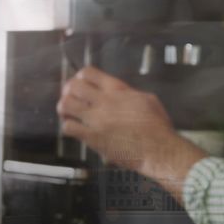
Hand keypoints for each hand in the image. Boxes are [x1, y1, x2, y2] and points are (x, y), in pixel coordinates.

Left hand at [57, 67, 206, 195]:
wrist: (159, 150)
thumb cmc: (157, 128)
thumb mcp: (148, 99)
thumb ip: (129, 92)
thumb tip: (121, 91)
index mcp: (118, 90)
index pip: (89, 73)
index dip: (80, 77)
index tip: (81, 84)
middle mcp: (105, 102)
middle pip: (73, 86)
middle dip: (69, 91)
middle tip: (71, 98)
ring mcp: (97, 120)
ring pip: (66, 104)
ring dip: (65, 107)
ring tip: (68, 113)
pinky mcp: (93, 138)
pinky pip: (69, 127)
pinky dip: (68, 127)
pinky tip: (74, 129)